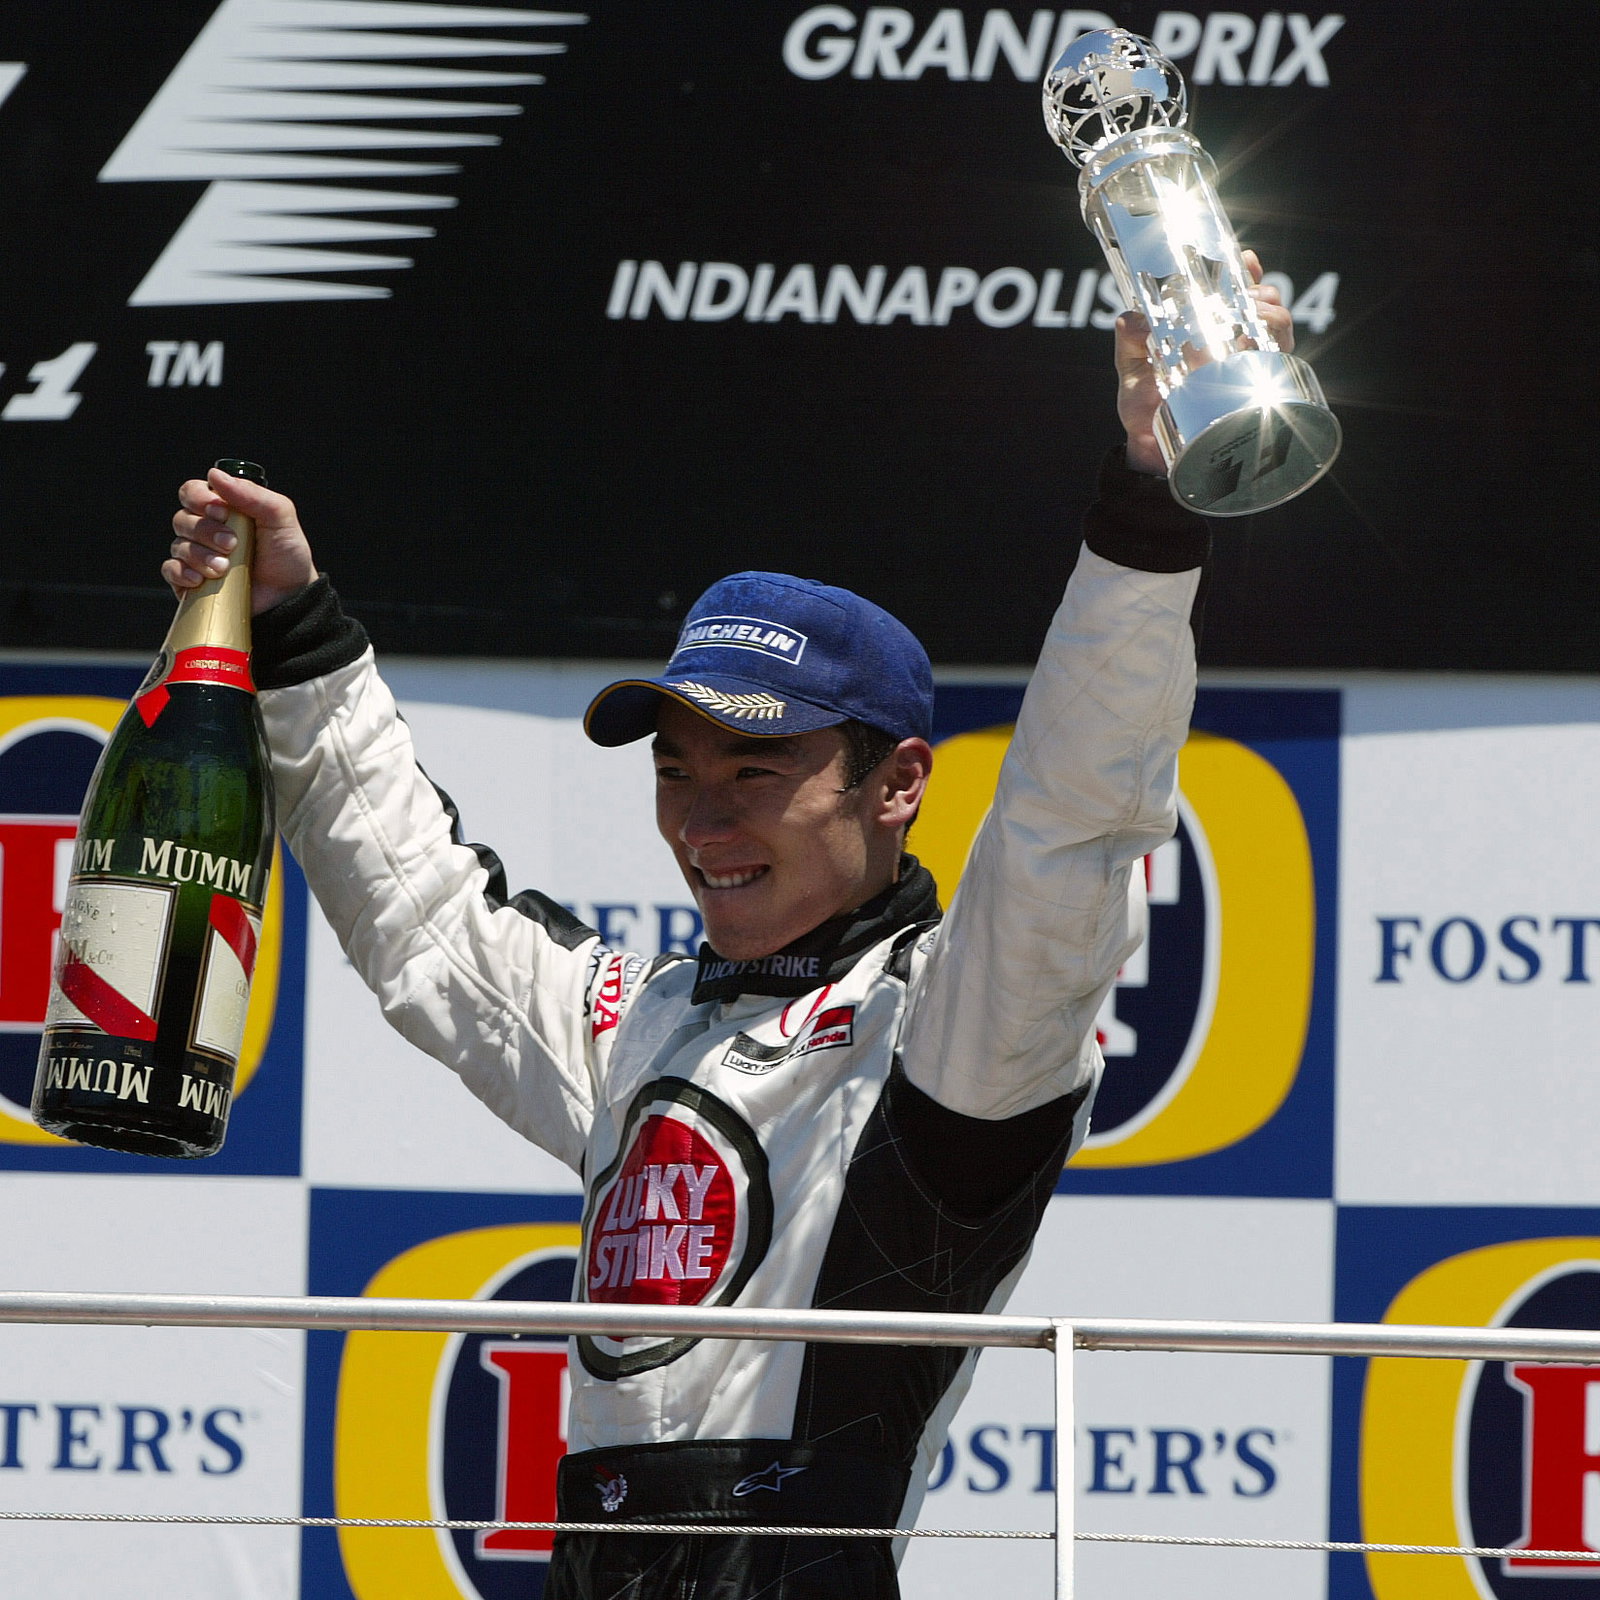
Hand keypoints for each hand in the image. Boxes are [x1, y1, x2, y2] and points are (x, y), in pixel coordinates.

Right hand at [166, 468, 318, 614]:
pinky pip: (171, 570)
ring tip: (225, 567)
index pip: (192, 492)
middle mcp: (205, 529)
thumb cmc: (286, 555)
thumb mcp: (279, 518)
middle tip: (231, 544)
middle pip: (183, 518)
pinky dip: (182, 572)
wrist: (291, 596)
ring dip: (200, 555)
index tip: (222, 511)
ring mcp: (197, 556)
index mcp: (222, 509)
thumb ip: (252, 494)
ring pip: (179, 545)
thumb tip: (215, 474)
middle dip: (206, 530)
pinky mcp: (192, 581)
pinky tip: (200, 579)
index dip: (200, 498)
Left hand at [1116, 248, 1295, 475]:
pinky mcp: (1256, 386)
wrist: (1152, 448)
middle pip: (1263, 301)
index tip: (1245, 261)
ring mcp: (1247, 361)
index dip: (1244, 270)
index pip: (1233, 289)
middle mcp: (1232, 339)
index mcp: (1205, 326)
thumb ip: (1129, 340)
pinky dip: (1277, 341)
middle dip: (1262, 289)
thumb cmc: (1143, 405)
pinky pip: (1279, 357)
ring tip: (1254, 311)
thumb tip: (1130, 318)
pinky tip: (1260, 337)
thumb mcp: (1131, 367)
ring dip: (1272, 311)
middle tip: (1248, 292)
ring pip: (1278, 324)